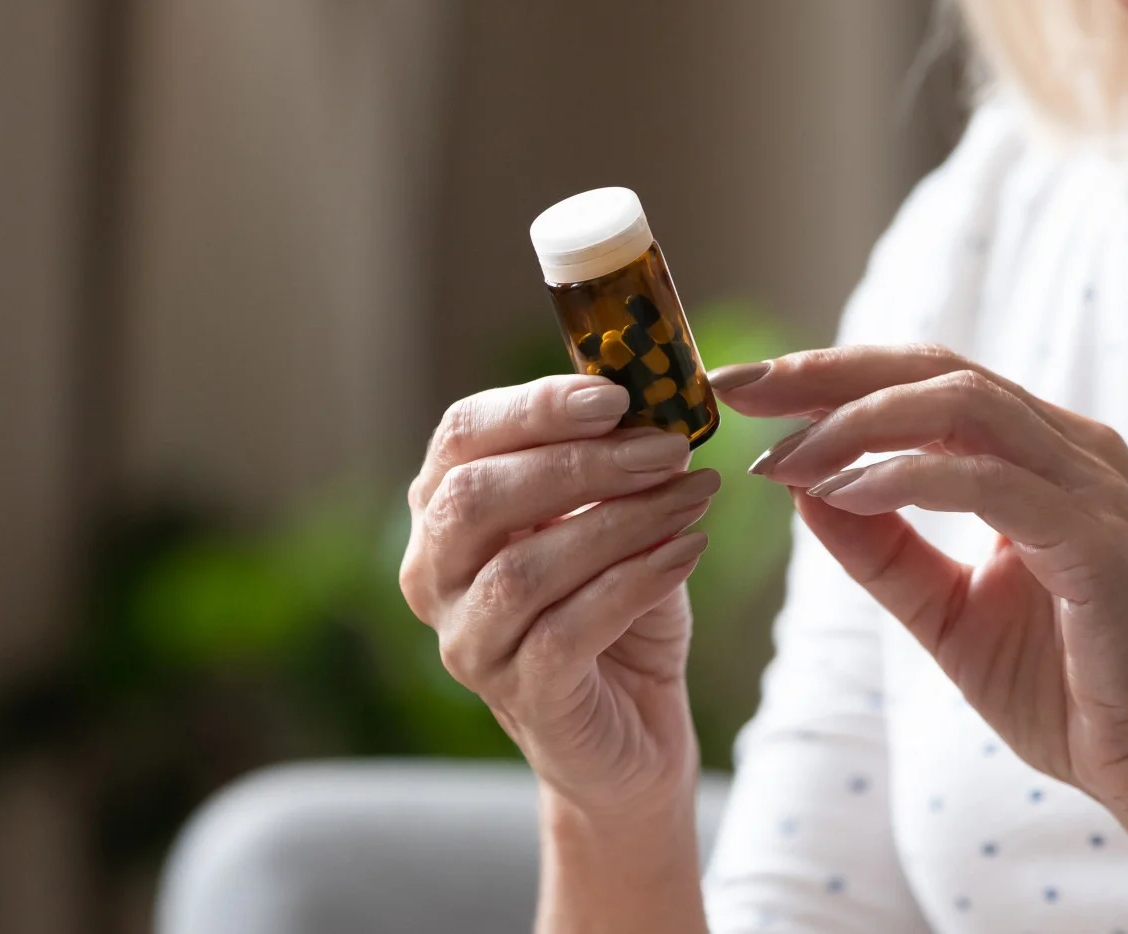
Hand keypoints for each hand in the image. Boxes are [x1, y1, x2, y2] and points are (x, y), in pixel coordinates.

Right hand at [399, 376, 718, 817]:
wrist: (633, 732)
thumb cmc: (614, 609)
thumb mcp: (611, 520)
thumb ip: (613, 464)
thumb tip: (656, 401)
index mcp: (444, 512)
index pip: (460, 436)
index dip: (533, 407)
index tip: (614, 394)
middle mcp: (434, 577)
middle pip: (477, 499)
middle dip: (580, 463)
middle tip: (667, 448)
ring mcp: (468, 644)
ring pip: (524, 569)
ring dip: (621, 522)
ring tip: (693, 496)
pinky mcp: (521, 697)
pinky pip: (567, 631)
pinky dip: (634, 582)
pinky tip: (688, 551)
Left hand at [711, 346, 1127, 835]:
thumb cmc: (1070, 693)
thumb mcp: (946, 614)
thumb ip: (881, 551)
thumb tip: (798, 486)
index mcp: (1044, 456)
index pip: (927, 383)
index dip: (832, 376)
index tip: (742, 391)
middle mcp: (1074, 452)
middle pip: (936, 371)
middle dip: (828, 373)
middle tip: (739, 390)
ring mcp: (1093, 490)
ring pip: (962, 407)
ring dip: (857, 422)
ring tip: (784, 455)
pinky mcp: (1099, 542)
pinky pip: (990, 483)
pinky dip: (909, 478)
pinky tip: (843, 493)